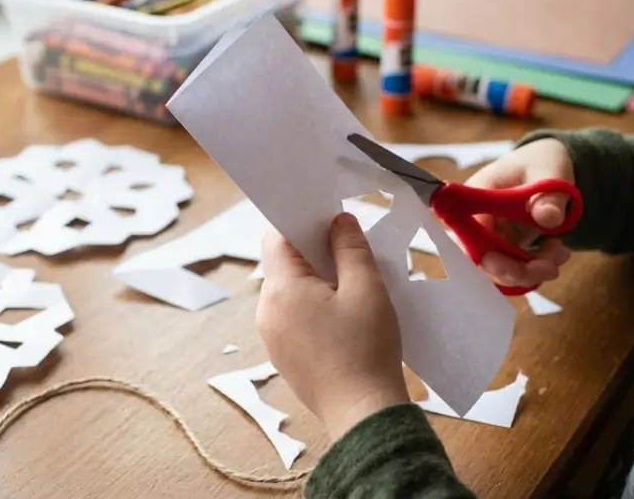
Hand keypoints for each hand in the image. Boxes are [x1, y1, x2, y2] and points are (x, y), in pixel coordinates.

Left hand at [256, 212, 409, 440]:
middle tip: (350, 253)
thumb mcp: (365, 288)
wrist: (363, 414)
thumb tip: (338, 222)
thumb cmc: (366, 349)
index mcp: (280, 291)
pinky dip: (315, 307)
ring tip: (353, 288)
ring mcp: (273, 337)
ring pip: (290, 291)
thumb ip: (350, 248)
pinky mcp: (285, 356)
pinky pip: (294, 317)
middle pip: (283, 265)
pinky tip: (345, 317)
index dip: (302, 222)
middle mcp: (267, 312)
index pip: (277, 238)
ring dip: (317, 281)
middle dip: (314, 253)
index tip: (329, 219)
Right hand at [465, 138, 575, 289]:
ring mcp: (491, 235)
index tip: (516, 267)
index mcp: (477, 195)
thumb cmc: (541, 161)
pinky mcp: (506, 246)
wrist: (548, 165)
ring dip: (531, 272)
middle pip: (481, 260)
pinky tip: (558, 253)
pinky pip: (516, 268)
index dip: (487, 257)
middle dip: (516, 271)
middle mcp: (477, 219)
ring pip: (501, 269)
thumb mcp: (551, 172)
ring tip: (560, 253)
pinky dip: (537, 269)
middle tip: (550, 267)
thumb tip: (547, 218)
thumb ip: (549, 195)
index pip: (467, 234)